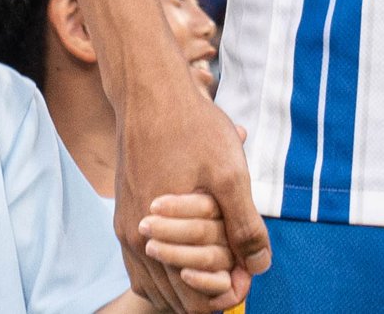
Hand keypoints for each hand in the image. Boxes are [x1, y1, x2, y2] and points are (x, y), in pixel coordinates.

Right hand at [115, 64, 269, 312]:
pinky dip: (169, 265)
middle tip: (239, 262)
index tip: (249, 273)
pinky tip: (192, 246)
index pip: (194, 303)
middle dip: (211, 286)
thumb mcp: (230, 173)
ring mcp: (126, 231)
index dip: (228, 294)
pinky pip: (144, 263)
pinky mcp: (124, 215)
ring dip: (190, 277)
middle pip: (176, 298)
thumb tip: (260, 266)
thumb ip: (244, 224)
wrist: (150, 92)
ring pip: (158, 283)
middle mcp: (136, 243)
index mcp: (160, 240)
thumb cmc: (192, 128)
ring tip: (220, 253)